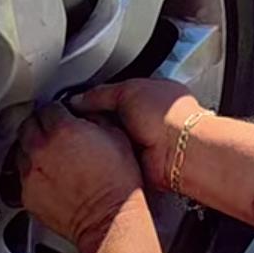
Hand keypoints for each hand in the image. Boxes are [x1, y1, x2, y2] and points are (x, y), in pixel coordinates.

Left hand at [17, 102, 143, 252]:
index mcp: (62, 130)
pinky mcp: (28, 196)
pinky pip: (22, 177)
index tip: (63, 114)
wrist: (109, 221)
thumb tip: (86, 115)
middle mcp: (41, 150)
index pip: (48, 108)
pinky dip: (32, 174)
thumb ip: (95, 118)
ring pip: (21, 151)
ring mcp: (31, 174)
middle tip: (53, 130)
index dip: (58, 109)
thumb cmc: (117, 185)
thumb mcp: (117, 137)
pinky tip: (49, 177)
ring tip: (50, 155)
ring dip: (33, 149)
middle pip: (27, 125)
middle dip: (40, 125)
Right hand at [68, 79, 209, 190]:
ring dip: (99, 138)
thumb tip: (78, 99)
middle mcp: (146, 117)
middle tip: (77, 121)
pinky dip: (105, 155)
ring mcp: (142, 140)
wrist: (178, 151)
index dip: (95, 97)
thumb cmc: (168, 117)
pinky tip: (97, 153)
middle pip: (110, 116)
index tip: (75, 102)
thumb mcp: (128, 91)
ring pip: (109, 137)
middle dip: (95, 119)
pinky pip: (113, 156)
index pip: (116, 92)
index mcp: (150, 93)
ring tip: (86, 137)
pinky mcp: (136, 161)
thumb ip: (101, 94)